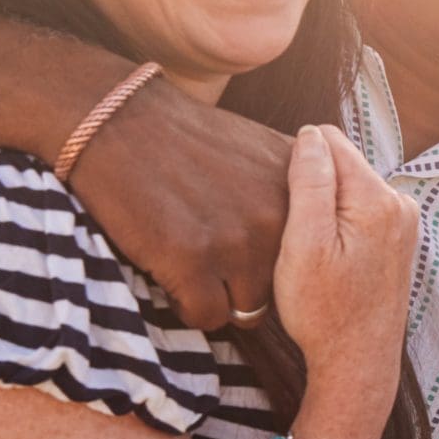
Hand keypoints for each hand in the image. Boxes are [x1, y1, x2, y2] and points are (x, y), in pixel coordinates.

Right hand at [64, 81, 291, 330]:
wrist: (119, 122)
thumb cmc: (185, 138)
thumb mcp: (260, 149)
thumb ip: (295, 185)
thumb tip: (319, 218)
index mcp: (298, 193)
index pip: (309, 252)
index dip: (279, 256)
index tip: (247, 244)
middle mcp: (278, 220)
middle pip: (281, 286)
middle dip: (249, 279)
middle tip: (214, 258)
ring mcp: (237, 243)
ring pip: (247, 309)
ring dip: (220, 295)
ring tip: (193, 268)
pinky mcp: (193, 262)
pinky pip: (206, 316)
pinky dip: (188, 305)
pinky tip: (172, 275)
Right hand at [271, 125, 417, 400]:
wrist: (356, 362)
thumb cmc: (323, 310)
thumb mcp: (304, 244)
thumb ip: (309, 183)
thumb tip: (311, 134)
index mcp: (377, 198)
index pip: (329, 141)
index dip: (295, 160)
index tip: (276, 193)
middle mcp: (399, 203)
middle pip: (342, 163)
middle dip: (311, 182)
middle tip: (289, 226)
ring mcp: (403, 223)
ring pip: (348, 187)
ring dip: (323, 203)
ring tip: (303, 241)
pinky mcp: (397, 240)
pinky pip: (359, 210)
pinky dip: (337, 221)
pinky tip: (322, 252)